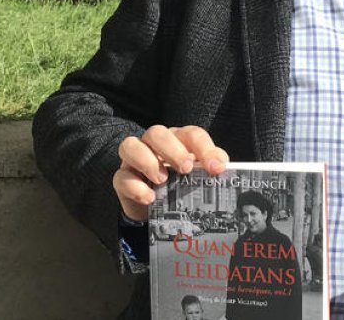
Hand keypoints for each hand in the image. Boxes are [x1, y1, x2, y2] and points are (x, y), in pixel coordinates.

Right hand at [113, 125, 228, 220]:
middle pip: (157, 133)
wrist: (158, 209)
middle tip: (186, 168)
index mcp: (178, 140)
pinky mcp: (122, 178)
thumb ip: (210, 167)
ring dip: (147, 161)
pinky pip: (121, 176)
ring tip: (162, 180)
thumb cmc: (181, 184)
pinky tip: (150, 198)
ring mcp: (134, 159)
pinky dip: (135, 187)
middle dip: (172, 149)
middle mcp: (154, 144)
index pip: (191, 134)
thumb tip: (222, 166)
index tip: (216, 167)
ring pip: (130, 145)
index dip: (205, 149)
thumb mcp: (198, 176)